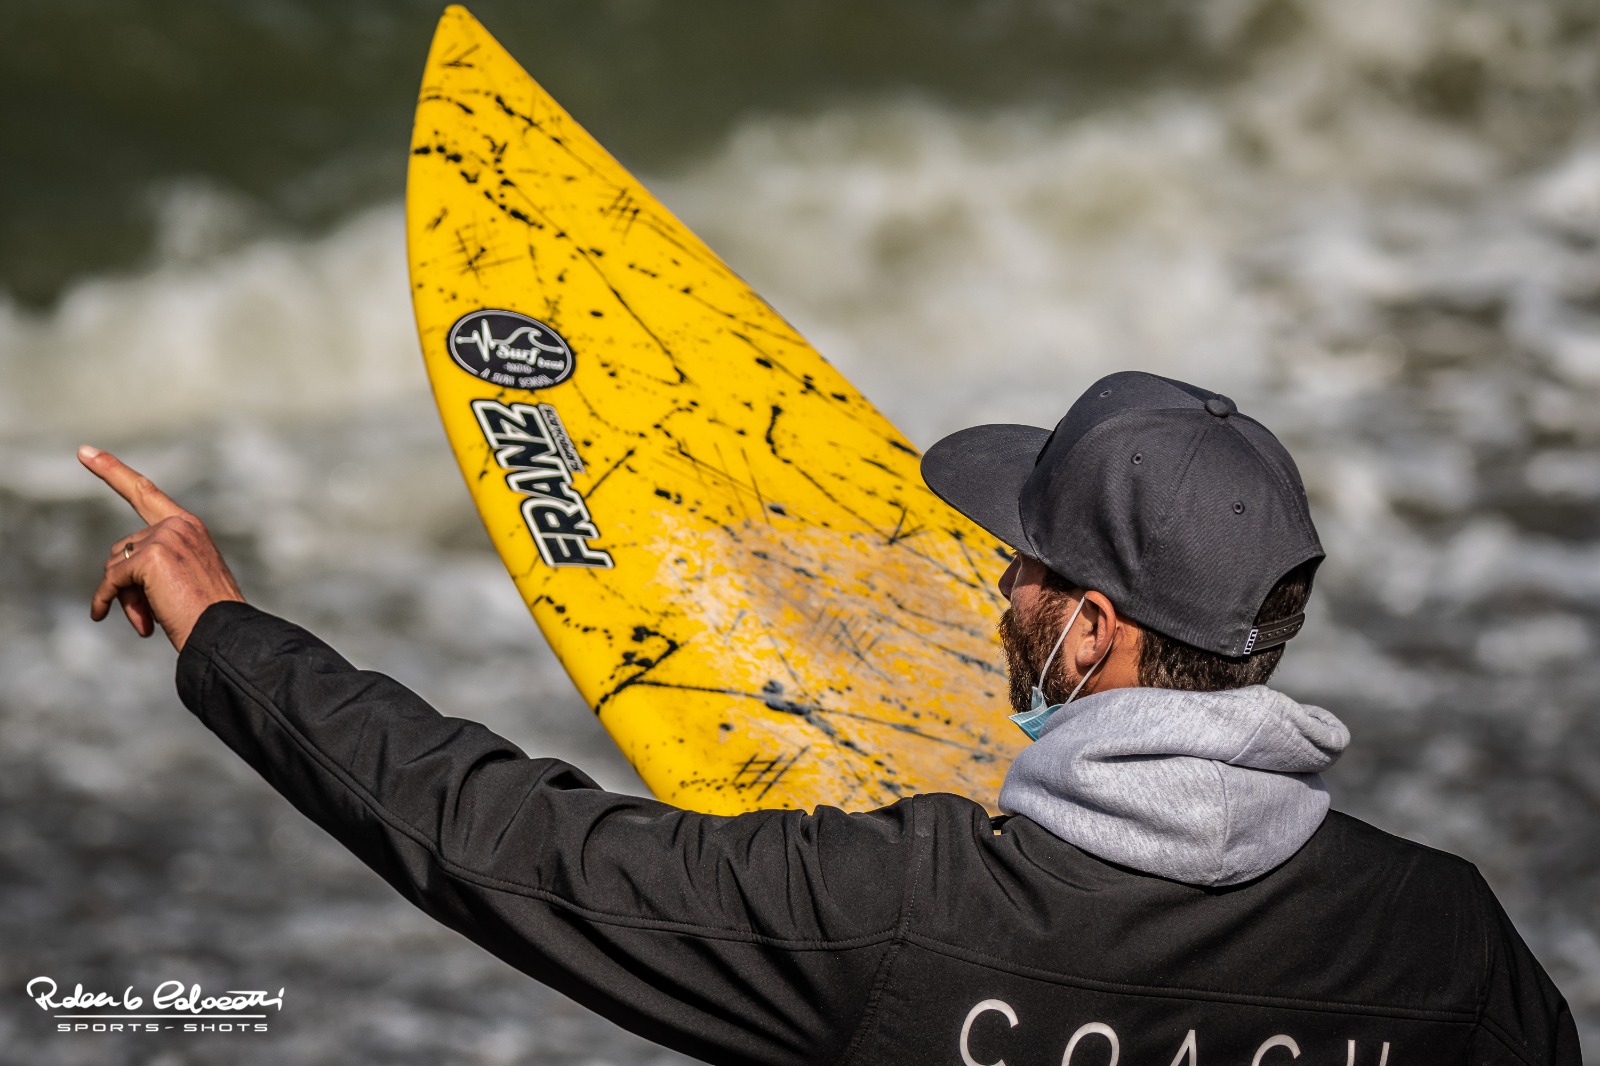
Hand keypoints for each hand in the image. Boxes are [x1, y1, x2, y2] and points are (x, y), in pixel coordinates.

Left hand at [79, 445, 245, 650]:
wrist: (225, 632)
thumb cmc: (208, 615)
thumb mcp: (182, 580)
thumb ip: (153, 565)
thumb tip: (111, 575)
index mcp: (189, 527)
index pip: (145, 492)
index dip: (112, 471)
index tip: (85, 452)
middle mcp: (178, 525)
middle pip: (124, 548)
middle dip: (125, 584)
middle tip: (143, 619)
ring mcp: (165, 538)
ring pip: (116, 565)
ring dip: (122, 597)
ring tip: (146, 623)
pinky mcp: (151, 557)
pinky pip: (111, 580)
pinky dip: (105, 600)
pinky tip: (103, 615)